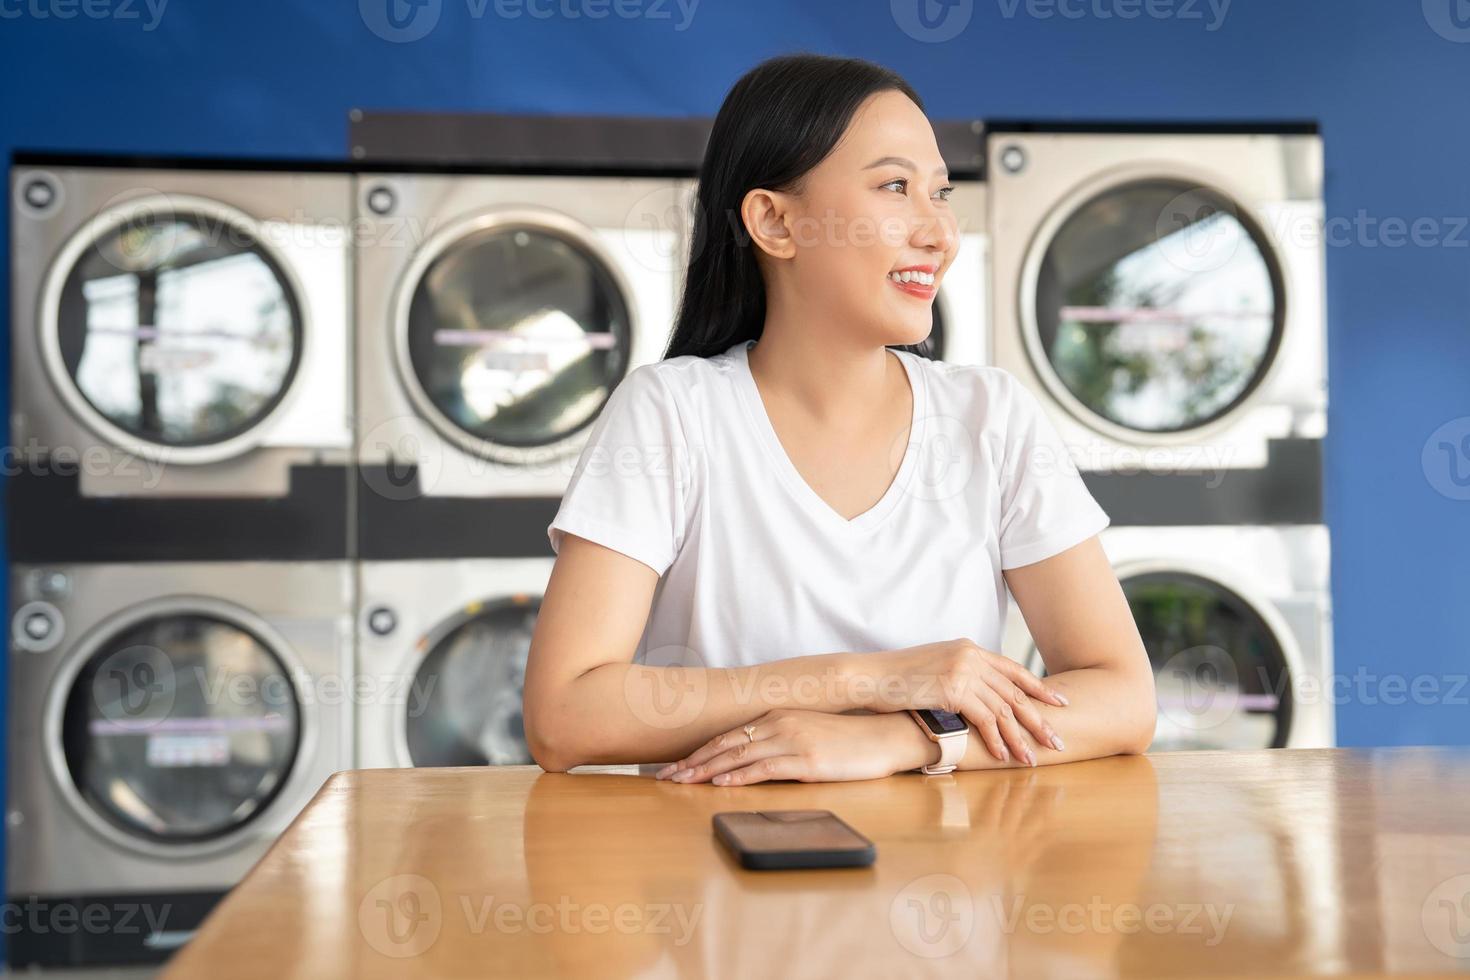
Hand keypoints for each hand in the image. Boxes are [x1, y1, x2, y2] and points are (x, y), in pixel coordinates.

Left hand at [653, 709, 931, 785]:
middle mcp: (780, 724)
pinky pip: (763, 769)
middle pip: (725, 744)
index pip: (729, 735)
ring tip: (680, 783)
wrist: (888, 736)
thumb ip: (781, 740)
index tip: (676, 765)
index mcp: (778, 716)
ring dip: (705, 772)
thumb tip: (755, 758)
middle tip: (664, 777)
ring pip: (737, 756)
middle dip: (691, 762)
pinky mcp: (806, 761)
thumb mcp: (809, 733)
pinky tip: (719, 785)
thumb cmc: (850, 739)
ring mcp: (792, 741)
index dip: (699, 751)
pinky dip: (737, 778)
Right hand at [859, 638, 1069, 766]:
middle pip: (1015, 691)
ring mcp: (963, 670)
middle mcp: (970, 656)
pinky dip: (995, 739)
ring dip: (1020, 737)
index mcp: (969, 648)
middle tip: (1057, 740)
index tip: (1059, 703)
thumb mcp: (933, 668)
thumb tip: (974, 697)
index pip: (1012, 669)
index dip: (1037, 688)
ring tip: (1032, 758)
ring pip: (1003, 708)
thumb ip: (958, 675)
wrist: (869, 676)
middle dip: (1038, 719)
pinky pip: (984, 718)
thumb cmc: (895, 678)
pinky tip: (1003, 755)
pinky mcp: (953, 688)